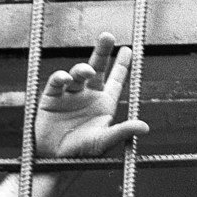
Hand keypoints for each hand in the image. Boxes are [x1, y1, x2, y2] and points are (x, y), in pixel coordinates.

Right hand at [35, 32, 148, 157]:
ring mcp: (70, 95)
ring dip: (83, 69)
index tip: (128, 49)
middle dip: (102, 52)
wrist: (55, 161)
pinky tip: (66, 79)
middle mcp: (88, 96)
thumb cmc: (82, 153)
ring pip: (77, 73)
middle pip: (97, 68)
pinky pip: (57, 83)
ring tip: (88, 70)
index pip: (116, 80)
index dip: (122, 65)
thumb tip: (145, 127)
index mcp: (104, 104)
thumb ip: (123, 131)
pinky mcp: (51, 97)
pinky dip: (61, 78)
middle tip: (108, 36)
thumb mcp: (105, 141)